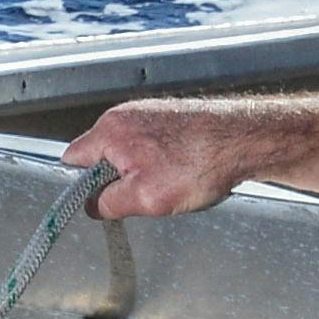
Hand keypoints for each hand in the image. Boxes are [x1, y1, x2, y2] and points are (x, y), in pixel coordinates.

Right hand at [73, 98, 258, 220]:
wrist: (245, 139)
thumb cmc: (200, 163)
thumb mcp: (145, 199)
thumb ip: (109, 203)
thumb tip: (93, 206)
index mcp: (110, 130)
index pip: (73, 158)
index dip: (79, 185)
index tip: (95, 201)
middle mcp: (125, 115)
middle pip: (101, 155)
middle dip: (115, 180)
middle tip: (142, 197)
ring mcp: (149, 112)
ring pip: (128, 151)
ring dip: (141, 172)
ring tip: (169, 184)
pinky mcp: (170, 116)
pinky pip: (151, 145)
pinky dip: (161, 162)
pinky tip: (182, 172)